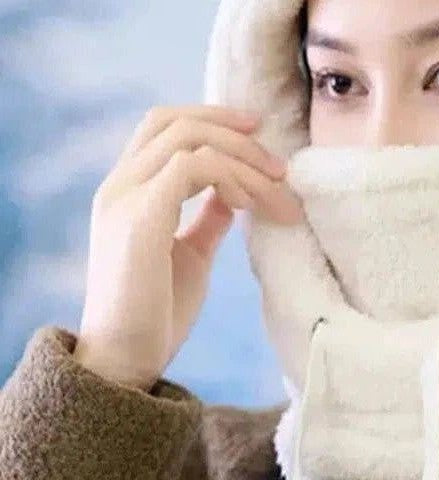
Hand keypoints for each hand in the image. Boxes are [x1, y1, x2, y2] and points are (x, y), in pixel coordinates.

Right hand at [72, 104, 303, 390]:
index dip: (213, 118)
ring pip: (188, 139)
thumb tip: (233, 195)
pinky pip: (192, 167)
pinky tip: (249, 206)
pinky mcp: (140, 218)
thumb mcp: (190, 255)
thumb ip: (206, 219)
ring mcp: (124, 199)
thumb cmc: (156, 313)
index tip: (260, 133)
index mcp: (127, 191)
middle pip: (173, 120)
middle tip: (279, 164)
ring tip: (277, 194)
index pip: (163, 125)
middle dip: (233, 129)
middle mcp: (118, 187)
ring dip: (243, 160)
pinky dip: (230, 178)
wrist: (126, 361)